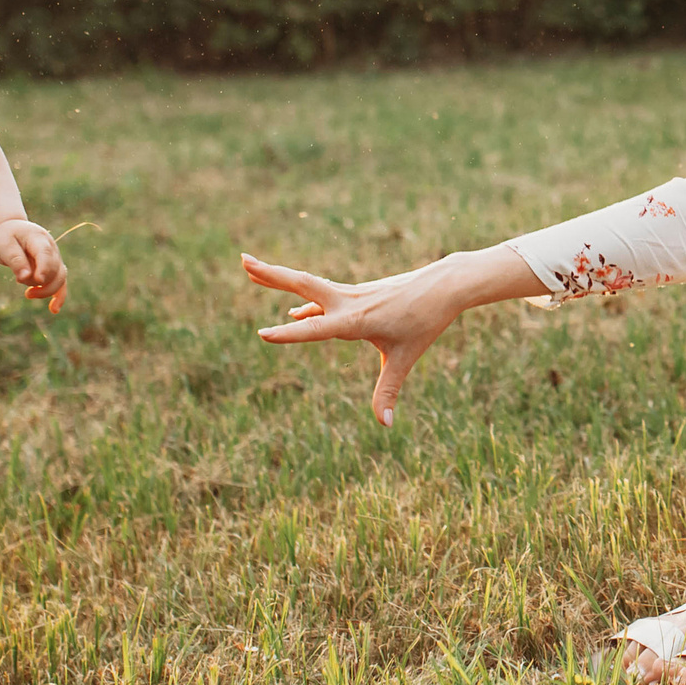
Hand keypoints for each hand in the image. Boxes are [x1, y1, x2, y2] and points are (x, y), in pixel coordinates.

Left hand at [0, 219, 66, 313]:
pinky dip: (59, 296)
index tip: (38, 280)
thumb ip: (15, 260)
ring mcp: (55, 259)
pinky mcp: (53, 269)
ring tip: (28, 294)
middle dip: (38, 282)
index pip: (45, 254)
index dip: (44, 267)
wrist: (12, 231)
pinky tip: (54, 309)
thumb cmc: (7, 237)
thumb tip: (24, 278)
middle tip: (18, 281)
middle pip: (53, 270)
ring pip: (58, 279)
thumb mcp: (4, 245)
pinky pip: (61, 284)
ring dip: (45, 290)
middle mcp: (52, 249)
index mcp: (39, 238)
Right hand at [241, 252, 465, 426]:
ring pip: (308, 285)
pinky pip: (323, 296)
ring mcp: (351, 294)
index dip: (289, 333)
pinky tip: (294, 309)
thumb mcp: (406, 357)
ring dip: (278, 277)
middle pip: (302, 285)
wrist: (444, 285)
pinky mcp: (357, 293)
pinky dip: (304, 300)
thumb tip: (385, 424)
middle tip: (242, 260)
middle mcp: (348, 302)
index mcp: (356, 319)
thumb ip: (389, 390)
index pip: (316, 329)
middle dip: (271, 275)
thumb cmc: (425, 321)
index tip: (262, 334)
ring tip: (249, 267)